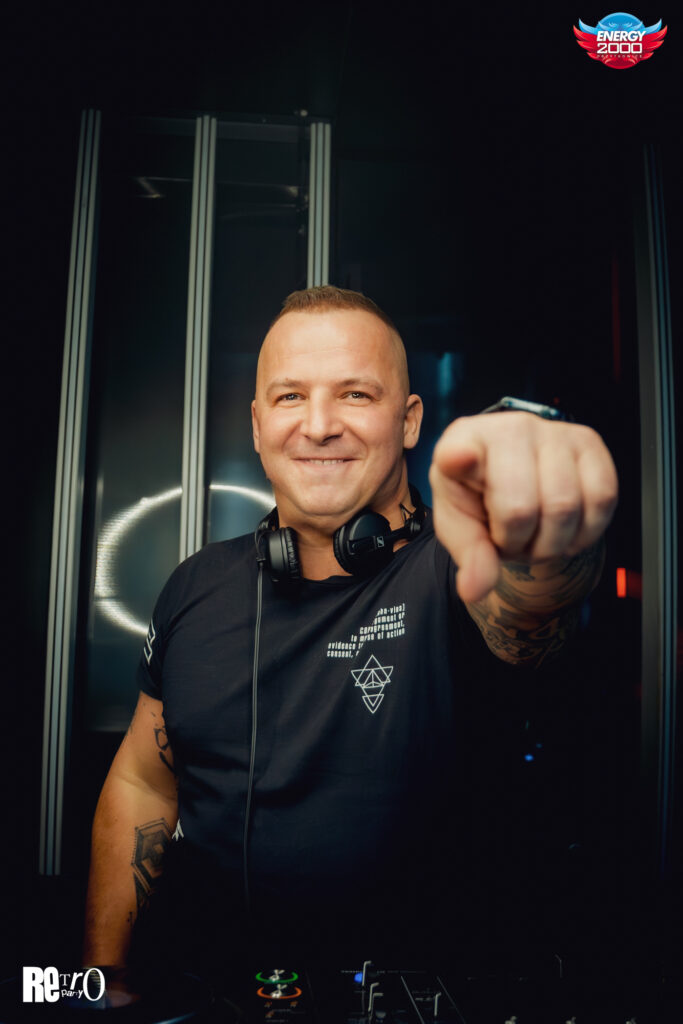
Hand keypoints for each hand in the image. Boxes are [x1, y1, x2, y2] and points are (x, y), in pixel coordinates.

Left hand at [429, 412, 618, 602]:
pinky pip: (601, 500)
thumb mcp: (462, 527)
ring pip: (564, 508)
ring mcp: (554, 431)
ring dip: (551, 542)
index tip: (457, 459)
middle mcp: (509, 427)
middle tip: (511, 539)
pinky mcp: (590, 443)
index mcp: (461, 444)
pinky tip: (565, 527)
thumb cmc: (481, 501)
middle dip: (518, 543)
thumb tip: (475, 589)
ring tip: (535, 533)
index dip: (460, 457)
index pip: (459, 450)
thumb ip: (469, 556)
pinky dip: (584, 531)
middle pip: (520, 508)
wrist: (520, 485)